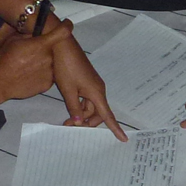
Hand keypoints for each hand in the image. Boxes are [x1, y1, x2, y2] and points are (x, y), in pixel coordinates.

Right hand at [0, 20, 66, 102]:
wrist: (0, 83)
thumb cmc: (4, 61)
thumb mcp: (13, 40)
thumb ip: (28, 35)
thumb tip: (36, 32)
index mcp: (42, 44)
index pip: (62, 32)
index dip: (66, 26)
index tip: (67, 24)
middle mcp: (49, 58)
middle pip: (52, 49)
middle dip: (43, 49)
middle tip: (29, 54)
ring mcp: (50, 72)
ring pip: (50, 63)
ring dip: (42, 62)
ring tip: (26, 66)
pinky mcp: (48, 84)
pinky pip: (48, 75)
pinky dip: (41, 74)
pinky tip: (28, 75)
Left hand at [49, 24, 127, 138]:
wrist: (62, 46)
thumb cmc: (66, 67)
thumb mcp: (68, 89)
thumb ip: (74, 107)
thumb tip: (79, 122)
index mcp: (96, 93)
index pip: (107, 115)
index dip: (115, 128)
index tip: (123, 139)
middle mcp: (98, 90)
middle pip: (98, 113)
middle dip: (87, 122)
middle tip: (69, 126)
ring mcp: (92, 86)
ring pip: (90, 107)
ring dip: (81, 114)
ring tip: (66, 120)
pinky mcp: (86, 82)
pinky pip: (86, 99)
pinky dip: (80, 106)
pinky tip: (71, 108)